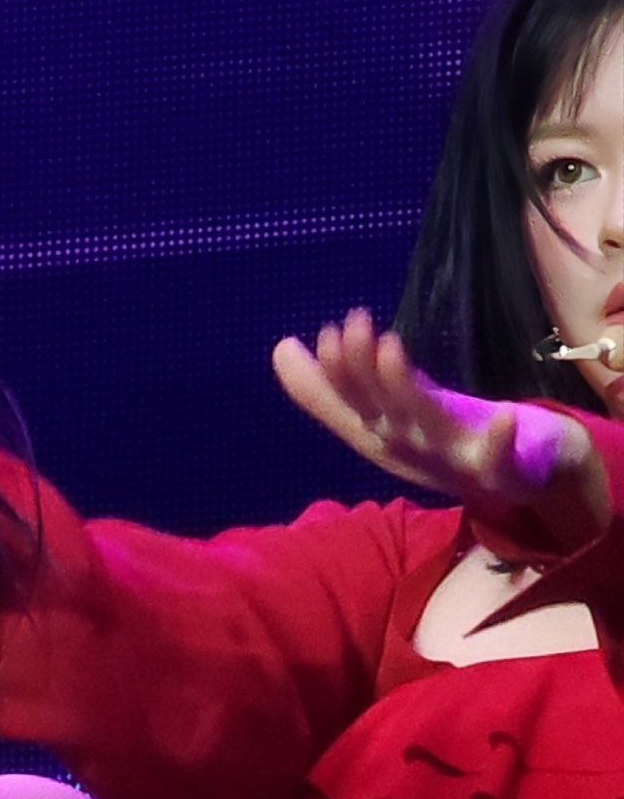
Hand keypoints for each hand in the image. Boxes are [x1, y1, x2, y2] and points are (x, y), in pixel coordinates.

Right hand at [273, 312, 603, 532]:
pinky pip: (498, 460)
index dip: (337, 374)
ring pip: (426, 429)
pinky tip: (504, 417)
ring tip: (391, 346)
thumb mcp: (388, 408)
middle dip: (363, 375)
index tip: (325, 331)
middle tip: (353, 325)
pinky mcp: (501, 471)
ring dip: (406, 394)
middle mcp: (412, 453)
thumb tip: (280, 348)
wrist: (518, 473)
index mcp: (384, 437)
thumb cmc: (446, 436)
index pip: (353, 405)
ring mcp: (455, 464)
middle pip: (383, 414)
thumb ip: (335, 389)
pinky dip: (499, 443)